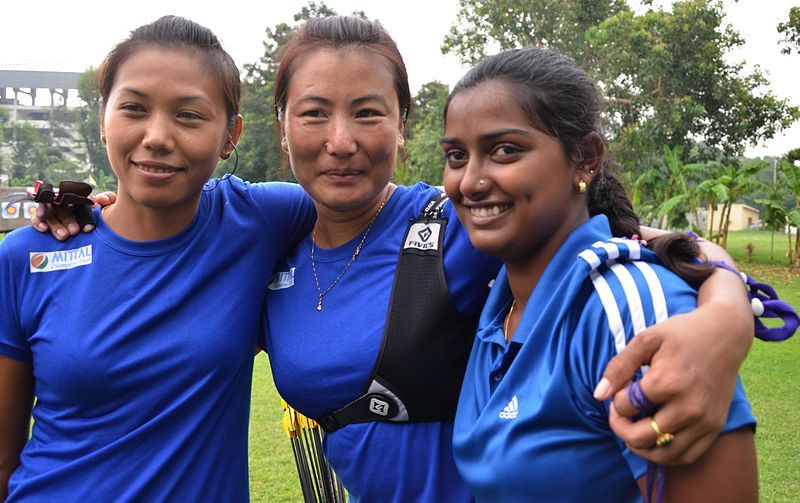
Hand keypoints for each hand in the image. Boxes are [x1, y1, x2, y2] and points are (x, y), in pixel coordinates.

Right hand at [31, 192, 116, 239]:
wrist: (96, 230)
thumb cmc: (102, 214)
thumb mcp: (108, 206)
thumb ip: (108, 198)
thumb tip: (99, 200)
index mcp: (78, 195)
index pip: (77, 193)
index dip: (82, 199)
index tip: (90, 208)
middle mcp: (63, 201)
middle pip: (60, 206)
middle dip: (68, 219)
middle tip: (75, 231)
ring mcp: (51, 210)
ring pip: (49, 213)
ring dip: (55, 224)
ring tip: (64, 236)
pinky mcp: (42, 219)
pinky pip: (36, 218)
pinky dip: (39, 223)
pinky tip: (45, 229)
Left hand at [595, 270, 751, 463]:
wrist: (725, 335)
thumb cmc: (681, 334)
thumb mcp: (646, 340)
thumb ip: (619, 367)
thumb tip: (599, 394)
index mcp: (667, 382)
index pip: (624, 406)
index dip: (615, 399)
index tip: (621, 388)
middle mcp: (688, 407)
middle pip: (640, 437)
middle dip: (620, 427)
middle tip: (619, 414)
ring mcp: (704, 421)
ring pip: (662, 454)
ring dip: (640, 446)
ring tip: (633, 428)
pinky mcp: (715, 428)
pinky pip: (686, 456)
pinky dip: (665, 454)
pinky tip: (654, 439)